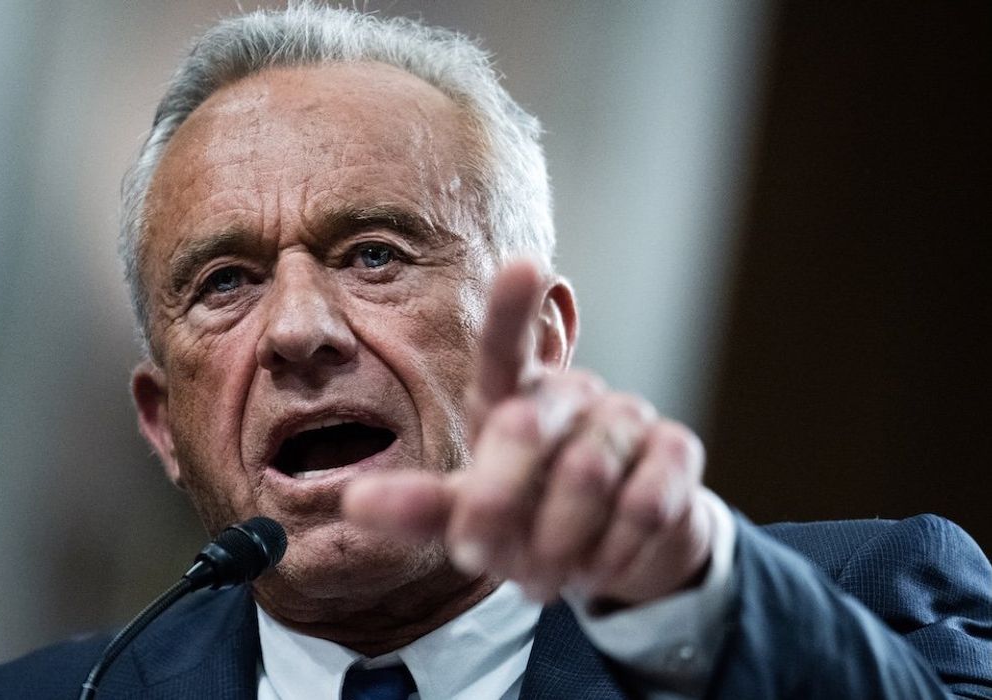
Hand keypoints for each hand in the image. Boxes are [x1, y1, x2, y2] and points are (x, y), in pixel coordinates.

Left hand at [343, 260, 714, 606]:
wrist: (613, 552)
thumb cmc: (525, 517)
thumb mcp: (468, 513)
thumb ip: (418, 507)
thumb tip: (352, 503)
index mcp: (511, 396)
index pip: (507, 344)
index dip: (512, 308)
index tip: (522, 266)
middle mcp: (570, 393)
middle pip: (527, 430)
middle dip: (498, 505)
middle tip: (486, 555)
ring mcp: (627, 416)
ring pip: (587, 476)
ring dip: (558, 542)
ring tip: (547, 567)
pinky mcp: (677, 451)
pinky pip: (644, 505)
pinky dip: (612, 551)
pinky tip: (601, 560)